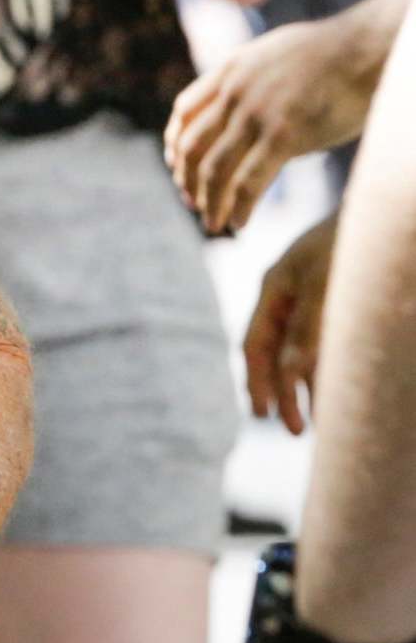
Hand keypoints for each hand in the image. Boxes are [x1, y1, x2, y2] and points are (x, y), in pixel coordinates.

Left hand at [165, 14, 378, 232]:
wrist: (362, 49)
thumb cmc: (331, 53)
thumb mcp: (272, 54)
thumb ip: (250, 79)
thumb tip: (248, 102)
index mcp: (229, 70)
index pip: (184, 111)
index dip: (175, 142)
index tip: (176, 165)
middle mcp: (234, 93)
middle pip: (192, 145)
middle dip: (187, 179)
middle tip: (192, 203)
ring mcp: (256, 115)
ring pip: (215, 169)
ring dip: (209, 202)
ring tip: (213, 224)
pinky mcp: (284, 137)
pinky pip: (248, 182)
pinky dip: (238, 207)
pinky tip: (239, 224)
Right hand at [243, 213, 336, 434]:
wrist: (387, 211)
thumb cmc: (353, 243)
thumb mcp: (326, 286)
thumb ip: (307, 330)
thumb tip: (289, 374)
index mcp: (274, 288)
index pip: (255, 344)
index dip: (257, 381)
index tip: (264, 416)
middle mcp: (290, 297)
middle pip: (275, 354)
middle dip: (282, 393)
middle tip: (295, 431)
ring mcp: (314, 299)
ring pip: (302, 352)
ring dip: (308, 386)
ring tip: (322, 420)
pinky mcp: (340, 303)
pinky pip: (326, 344)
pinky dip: (328, 369)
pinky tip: (339, 387)